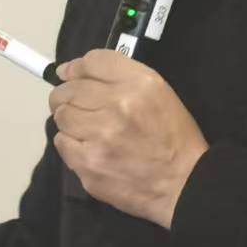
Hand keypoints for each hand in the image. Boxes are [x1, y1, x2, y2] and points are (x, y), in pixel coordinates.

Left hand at [49, 49, 208, 228]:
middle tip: (82, 107)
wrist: (184, 184)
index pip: (91, 62)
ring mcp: (99, 139)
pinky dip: (71, 143)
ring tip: (90, 129)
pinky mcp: (88, 165)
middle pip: (68, 90)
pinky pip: (61, 143)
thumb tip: (66, 71)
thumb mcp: (156, 91)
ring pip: (61, 116)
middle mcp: (117, 107)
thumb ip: (113, 72)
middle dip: (69, 96)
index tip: (73, 77)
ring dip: (70, 120)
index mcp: (139, 86)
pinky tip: (91, 148)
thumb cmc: (171, 134)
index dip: (77, 69)